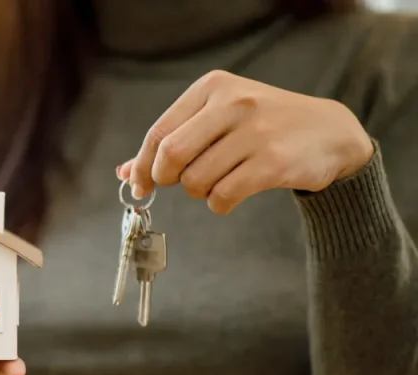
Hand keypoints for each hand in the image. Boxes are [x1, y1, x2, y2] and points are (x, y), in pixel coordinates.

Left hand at [117, 69, 374, 213]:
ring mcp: (255, 132)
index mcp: (213, 88)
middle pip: (171, 156)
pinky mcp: (273, 162)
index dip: (142, 166)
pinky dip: (220, 204)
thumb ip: (172, 142)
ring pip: (196, 181)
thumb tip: (124, 174)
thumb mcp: (218, 119)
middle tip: (183, 182)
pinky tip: (232, 195)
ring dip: (200, 192)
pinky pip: (222, 196)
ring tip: (221, 181)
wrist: (331, 133)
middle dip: (168, 179)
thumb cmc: (263, 127)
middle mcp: (234, 104)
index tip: (138, 185)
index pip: (159, 133)